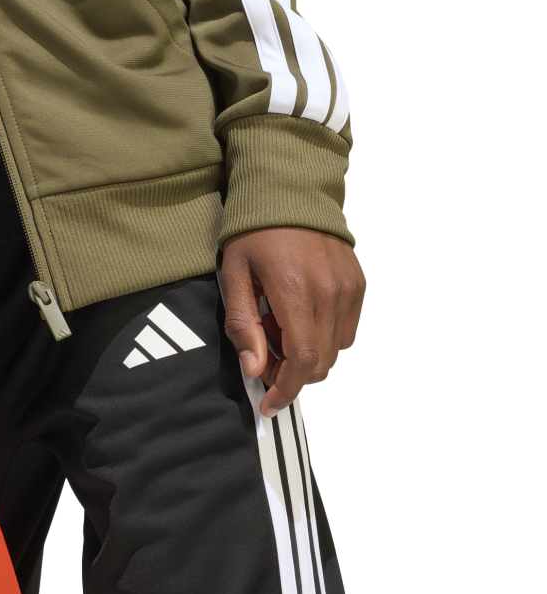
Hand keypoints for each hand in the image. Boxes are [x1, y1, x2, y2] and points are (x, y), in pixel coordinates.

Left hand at [220, 227, 365, 417]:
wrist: (291, 189)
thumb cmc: (256, 230)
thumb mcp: (234, 276)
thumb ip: (242, 326)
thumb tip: (254, 369)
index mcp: (296, 290)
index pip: (303, 360)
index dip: (286, 390)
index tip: (269, 404)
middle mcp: (330, 292)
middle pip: (320, 362)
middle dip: (290, 374)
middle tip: (263, 355)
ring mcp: (349, 289)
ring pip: (335, 351)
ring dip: (306, 355)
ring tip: (278, 327)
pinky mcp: (358, 285)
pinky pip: (345, 331)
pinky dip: (323, 337)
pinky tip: (298, 317)